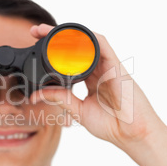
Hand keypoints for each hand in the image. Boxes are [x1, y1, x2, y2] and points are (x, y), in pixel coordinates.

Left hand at [30, 24, 166, 165]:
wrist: (131, 134)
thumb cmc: (111, 124)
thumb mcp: (78, 110)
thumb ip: (60, 99)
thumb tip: (37, 95)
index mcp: (90, 79)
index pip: (69, 60)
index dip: (52, 52)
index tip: (35, 47)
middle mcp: (98, 70)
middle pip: (76, 47)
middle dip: (55, 36)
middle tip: (35, 31)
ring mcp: (107, 67)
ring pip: (87, 42)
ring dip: (67, 33)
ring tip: (47, 30)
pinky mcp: (116, 67)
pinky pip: (103, 46)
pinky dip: (89, 38)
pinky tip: (75, 34)